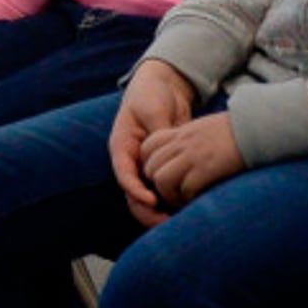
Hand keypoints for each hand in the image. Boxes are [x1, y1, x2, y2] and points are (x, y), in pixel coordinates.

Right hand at [110, 58, 198, 224]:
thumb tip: (167, 158)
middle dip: (147, 211)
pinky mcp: (160, 169)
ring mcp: (144, 167)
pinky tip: (185, 210)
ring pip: (146, 199)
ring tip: (176, 222)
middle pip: (133, 195)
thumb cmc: (152, 93)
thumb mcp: (153, 110)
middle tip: (166, 222)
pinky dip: (170, 202)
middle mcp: (130, 161)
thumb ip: (158, 134)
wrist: (164, 86)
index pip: (124, 175)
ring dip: (158, 212)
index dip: (136, 191)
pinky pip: (162, 191)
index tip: (152, 200)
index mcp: (121, 146)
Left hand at [140, 111, 246, 209]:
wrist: (258, 128)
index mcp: (181, 132)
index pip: (148, 147)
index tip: (166, 174)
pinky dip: (188, 199)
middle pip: (150, 167)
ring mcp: (192, 155)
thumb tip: (183, 162)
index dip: (151, 164)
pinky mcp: (205, 168)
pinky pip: (184, 189)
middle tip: (173, 194)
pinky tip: (199, 199)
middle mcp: (182, 142)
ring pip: (161, 179)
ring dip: (170, 195)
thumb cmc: (238, 133)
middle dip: (157, 185)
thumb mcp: (206, 131)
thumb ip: (190, 143)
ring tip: (184, 200)